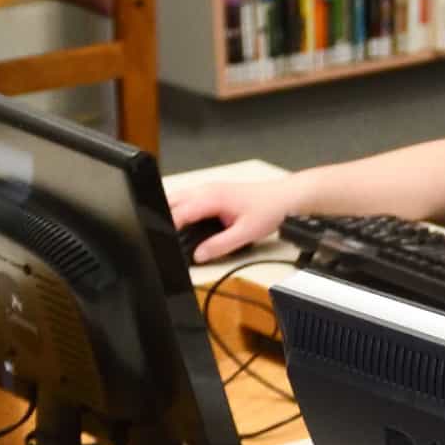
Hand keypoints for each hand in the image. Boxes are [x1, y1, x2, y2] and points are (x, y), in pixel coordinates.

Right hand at [168, 176, 301, 259]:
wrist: (286, 197)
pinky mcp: (213, 192)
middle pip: (173, 201)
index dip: (168, 226)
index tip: (160, 240)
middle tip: (158, 237)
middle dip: (162, 217)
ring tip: (167, 233)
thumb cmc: (269, 210)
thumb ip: (220, 245)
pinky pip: (188, 198)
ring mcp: (209, 188)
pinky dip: (180, 209)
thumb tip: (199, 255)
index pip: (179, 212)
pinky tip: (181, 223)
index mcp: (211, 197)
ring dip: (170, 212)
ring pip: (178, 198)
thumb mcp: (245, 233)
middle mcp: (207, 190)